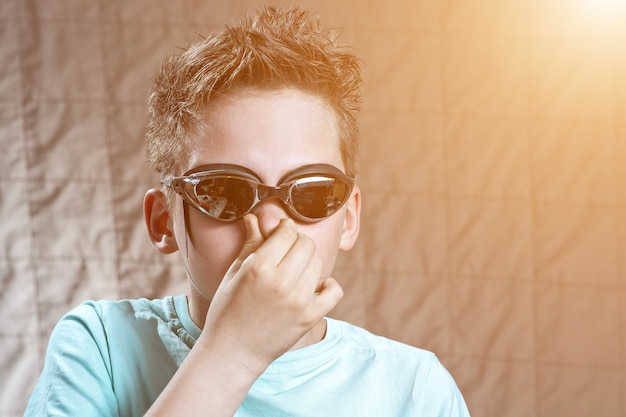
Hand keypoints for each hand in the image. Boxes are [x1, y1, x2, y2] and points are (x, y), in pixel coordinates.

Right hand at [197, 214, 342, 375]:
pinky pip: (334, 290)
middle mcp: (281, 281)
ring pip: (318, 263)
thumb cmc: (228, 309)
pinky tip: (314, 287)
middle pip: (306, 244)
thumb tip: (253, 217)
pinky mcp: (310, 317)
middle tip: (287, 254)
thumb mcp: (234, 273)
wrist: (233, 352)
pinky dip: (327, 286)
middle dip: (297, 244)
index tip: (280, 235)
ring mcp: (298, 300)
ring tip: (294, 274)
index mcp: (259, 267)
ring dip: (308, 265)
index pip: (286, 231)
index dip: (284, 229)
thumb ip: (249, 243)